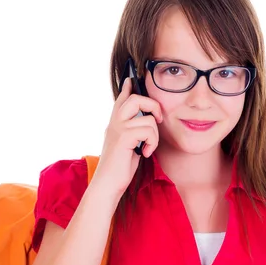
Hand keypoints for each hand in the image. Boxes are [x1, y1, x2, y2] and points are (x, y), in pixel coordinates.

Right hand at [93, 77, 162, 197]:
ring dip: (154, 135)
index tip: (132, 79)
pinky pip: (148, 130)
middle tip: (157, 119)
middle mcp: (114, 123)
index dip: (128, 88)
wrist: (107, 185)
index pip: (122, 99)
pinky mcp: (123, 137)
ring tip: (148, 148)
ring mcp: (117, 129)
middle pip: (136, 98)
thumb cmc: (119, 169)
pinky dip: (152, 143)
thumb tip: (146, 124)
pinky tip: (145, 153)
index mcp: (115, 124)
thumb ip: (133, 133)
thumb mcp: (128, 147)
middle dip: (153, 105)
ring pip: (147, 118)